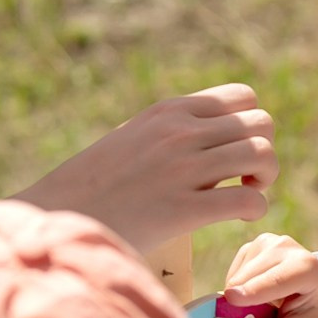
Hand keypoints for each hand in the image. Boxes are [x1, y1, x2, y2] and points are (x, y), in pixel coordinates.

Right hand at [21, 83, 275, 255]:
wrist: (53, 217)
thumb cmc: (91, 188)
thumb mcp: (130, 140)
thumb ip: (168, 133)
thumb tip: (206, 138)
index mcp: (167, 111)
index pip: (243, 97)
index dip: (251, 126)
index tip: (234, 153)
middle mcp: (179, 133)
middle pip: (262, 124)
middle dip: (263, 153)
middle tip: (244, 179)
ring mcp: (182, 169)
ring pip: (263, 155)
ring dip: (264, 180)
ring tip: (242, 195)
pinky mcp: (183, 209)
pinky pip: (249, 200)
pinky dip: (254, 211)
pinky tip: (236, 220)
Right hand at [223, 233, 317, 317]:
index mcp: (306, 267)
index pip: (274, 280)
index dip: (252, 291)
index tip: (230, 300)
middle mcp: (285, 247)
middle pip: (247, 280)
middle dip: (242, 306)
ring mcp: (269, 242)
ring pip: (236, 277)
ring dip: (242, 298)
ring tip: (266, 308)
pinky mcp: (256, 245)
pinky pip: (235, 273)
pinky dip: (241, 289)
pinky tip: (261, 294)